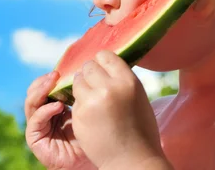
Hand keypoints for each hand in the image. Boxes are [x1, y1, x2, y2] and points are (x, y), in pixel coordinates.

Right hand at [24, 71, 95, 169]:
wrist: (93, 160)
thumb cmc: (92, 136)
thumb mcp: (84, 109)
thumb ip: (77, 94)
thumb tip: (80, 71)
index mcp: (52, 107)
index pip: (43, 88)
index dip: (49, 78)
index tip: (61, 70)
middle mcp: (42, 115)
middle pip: (33, 93)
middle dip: (43, 82)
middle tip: (55, 75)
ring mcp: (37, 127)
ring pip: (31, 104)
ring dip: (41, 91)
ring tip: (53, 83)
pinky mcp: (35, 139)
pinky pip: (35, 121)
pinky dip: (45, 111)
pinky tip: (58, 106)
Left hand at [72, 50, 170, 168]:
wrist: (133, 160)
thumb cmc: (140, 129)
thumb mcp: (138, 97)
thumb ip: (121, 79)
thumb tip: (105, 63)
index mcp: (128, 81)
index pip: (105, 56)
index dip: (103, 62)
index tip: (103, 70)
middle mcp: (109, 88)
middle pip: (88, 66)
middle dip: (90, 74)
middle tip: (95, 85)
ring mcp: (92, 101)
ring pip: (78, 80)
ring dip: (82, 87)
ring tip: (93, 100)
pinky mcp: (80, 114)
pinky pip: (74, 99)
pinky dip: (79, 104)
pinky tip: (90, 115)